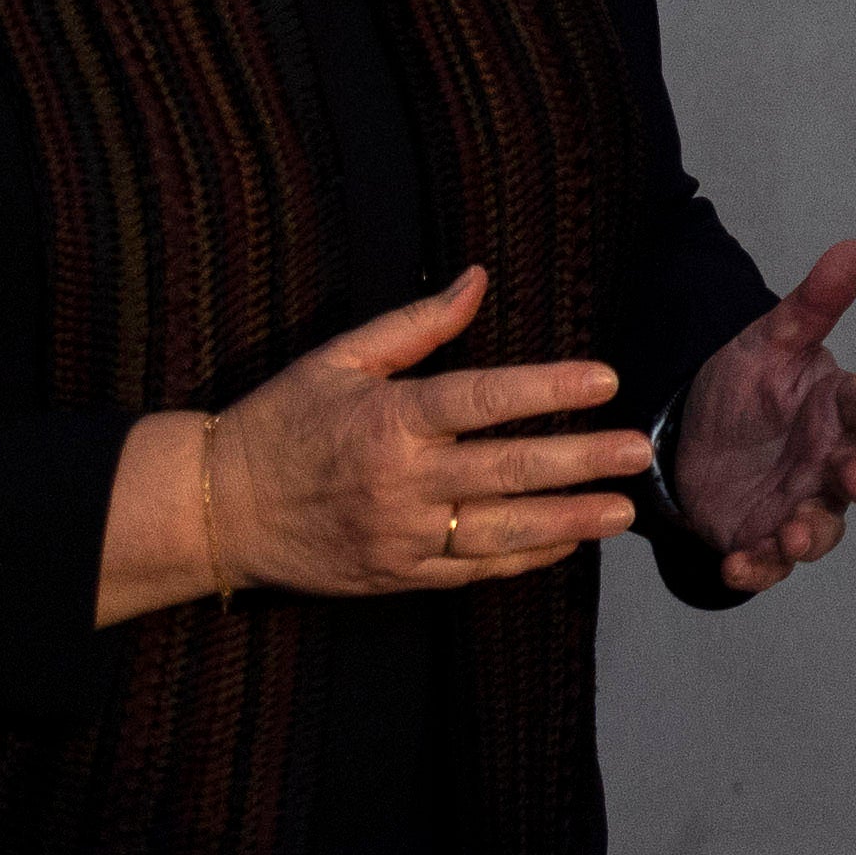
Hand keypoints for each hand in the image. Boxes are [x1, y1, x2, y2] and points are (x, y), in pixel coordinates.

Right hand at [142, 269, 649, 612]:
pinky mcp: (395, 576)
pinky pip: (470, 571)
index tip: (605, 380)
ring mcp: (400, 534)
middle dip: (580, 461)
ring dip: (567, 520)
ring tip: (621, 511)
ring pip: (499, 531)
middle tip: (637, 453)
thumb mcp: (339, 360)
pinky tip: (565, 544)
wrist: (217, 510)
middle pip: (507, 469)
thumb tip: (478, 278)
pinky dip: (522, 559)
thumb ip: (416, 324)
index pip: (485, 399)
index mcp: (391, 419)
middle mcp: (401, 481)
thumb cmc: (281, 422)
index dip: (549, 389)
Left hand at [664, 232, 855, 595]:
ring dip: (811, 533)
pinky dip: (758, 568)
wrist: (691, 439)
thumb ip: (812, 305)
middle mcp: (828, 460)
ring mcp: (799, 503)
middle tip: (853, 480)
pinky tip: (737, 564)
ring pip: (821, 527)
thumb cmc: (747, 387)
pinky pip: (769, 562)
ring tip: (790, 536)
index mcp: (836, 408)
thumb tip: (853, 247)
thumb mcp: (767, 343)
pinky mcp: (761, 538)